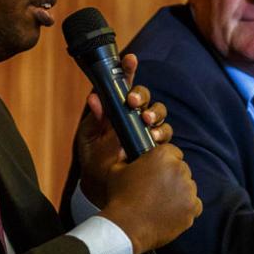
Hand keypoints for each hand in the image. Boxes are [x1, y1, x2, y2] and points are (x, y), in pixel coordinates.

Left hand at [75, 53, 171, 206]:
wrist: (107, 196)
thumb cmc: (94, 168)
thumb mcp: (89, 144)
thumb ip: (93, 122)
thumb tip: (94, 98)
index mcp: (116, 114)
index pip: (124, 89)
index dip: (128, 71)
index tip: (129, 58)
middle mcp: (134, 120)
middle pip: (145, 98)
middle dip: (141, 96)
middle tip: (133, 102)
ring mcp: (147, 134)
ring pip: (158, 114)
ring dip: (153, 113)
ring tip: (146, 120)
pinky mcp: (157, 149)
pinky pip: (164, 135)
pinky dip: (160, 133)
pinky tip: (154, 138)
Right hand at [99, 144, 202, 253]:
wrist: (126, 226)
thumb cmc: (120, 198)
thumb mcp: (116, 170)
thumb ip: (126, 157)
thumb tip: (126, 150)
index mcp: (162, 155)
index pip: (174, 152)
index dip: (165, 162)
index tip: (158, 171)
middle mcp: (179, 169)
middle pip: (182, 169)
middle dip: (172, 177)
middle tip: (157, 189)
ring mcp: (188, 189)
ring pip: (189, 187)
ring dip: (179, 192)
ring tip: (162, 203)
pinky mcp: (192, 208)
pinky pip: (194, 205)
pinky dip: (185, 208)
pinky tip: (170, 212)